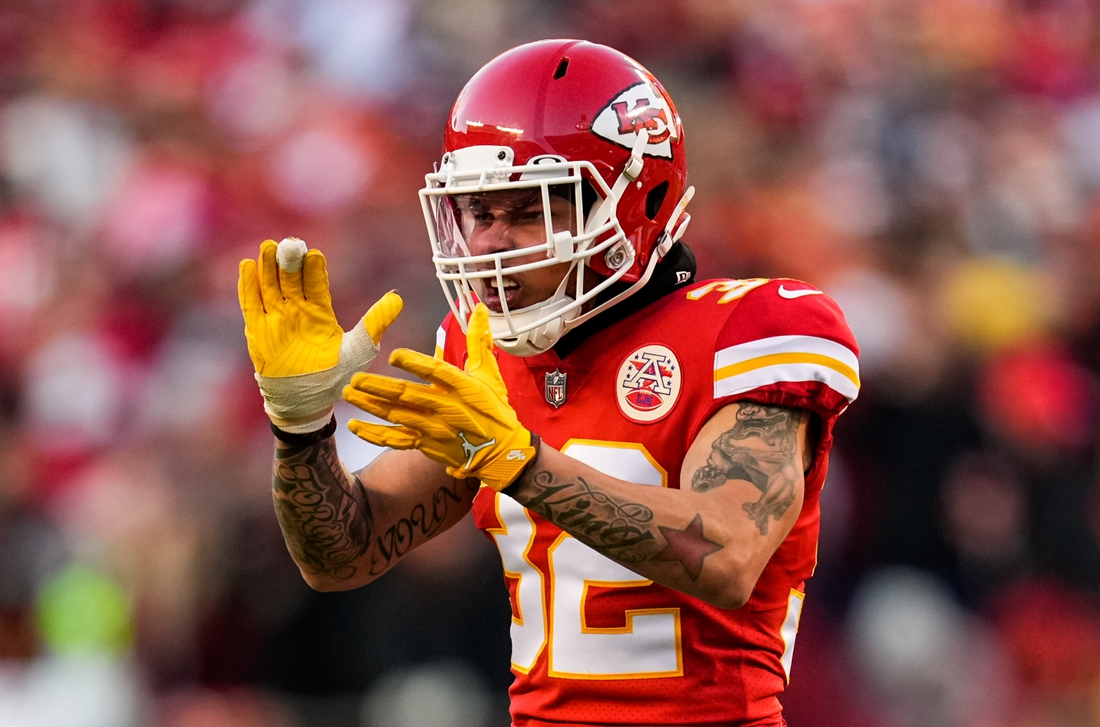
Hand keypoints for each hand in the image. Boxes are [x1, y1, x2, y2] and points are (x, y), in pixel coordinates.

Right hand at [238, 238, 402, 431]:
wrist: (306, 403)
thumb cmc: (335, 377)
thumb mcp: (360, 348)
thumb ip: (375, 323)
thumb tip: (398, 298)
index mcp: (319, 312)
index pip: (315, 284)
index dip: (314, 269)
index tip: (315, 254)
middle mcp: (296, 311)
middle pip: (291, 279)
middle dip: (290, 261)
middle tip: (291, 243)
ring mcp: (276, 320)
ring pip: (270, 286)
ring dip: (268, 267)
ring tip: (269, 246)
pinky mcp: (258, 332)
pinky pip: (251, 305)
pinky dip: (248, 286)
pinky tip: (247, 266)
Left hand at [342, 304, 536, 489]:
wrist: (501, 452)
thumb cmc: (494, 409)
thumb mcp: (489, 373)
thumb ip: (478, 340)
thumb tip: (477, 307)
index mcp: (463, 387)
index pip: (437, 372)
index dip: (415, 364)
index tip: (394, 354)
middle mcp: (446, 408)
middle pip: (408, 395)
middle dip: (379, 387)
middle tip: (355, 377)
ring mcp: (434, 429)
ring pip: (397, 416)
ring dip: (370, 405)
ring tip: (349, 393)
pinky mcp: (425, 444)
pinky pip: (396, 440)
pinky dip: (374, 434)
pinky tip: (354, 425)